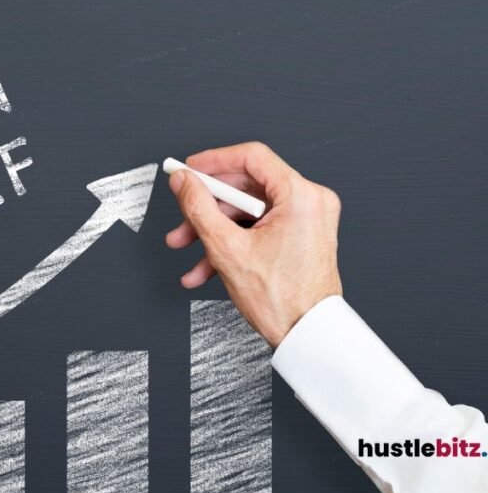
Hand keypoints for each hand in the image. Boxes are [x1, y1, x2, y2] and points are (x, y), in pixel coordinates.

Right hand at [166, 142, 342, 346]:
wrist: (306, 335)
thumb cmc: (282, 300)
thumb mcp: (226, 248)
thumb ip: (199, 207)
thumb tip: (184, 181)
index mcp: (301, 196)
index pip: (251, 157)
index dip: (213, 161)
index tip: (189, 170)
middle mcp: (311, 202)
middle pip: (246, 188)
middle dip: (207, 207)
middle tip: (181, 217)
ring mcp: (308, 219)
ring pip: (248, 211)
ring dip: (214, 230)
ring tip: (187, 250)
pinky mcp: (301, 236)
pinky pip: (259, 228)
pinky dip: (233, 242)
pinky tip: (205, 266)